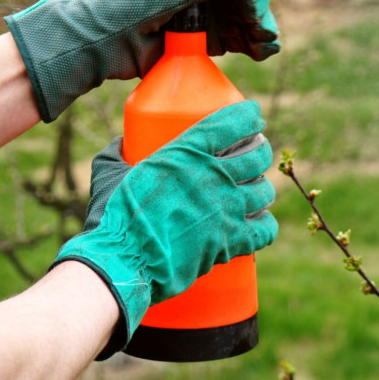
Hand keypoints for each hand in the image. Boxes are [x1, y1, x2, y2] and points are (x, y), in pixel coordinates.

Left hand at [4, 0, 278, 122]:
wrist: (96, 46)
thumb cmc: (122, 5)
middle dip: (257, 2)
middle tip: (258, 16)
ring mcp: (199, 15)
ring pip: (242, 16)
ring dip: (259, 25)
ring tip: (266, 38)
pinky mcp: (199, 43)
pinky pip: (233, 41)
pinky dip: (252, 44)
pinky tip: (263, 48)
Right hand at [51, 100, 277, 357]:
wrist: (124, 262)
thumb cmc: (116, 218)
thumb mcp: (112, 173)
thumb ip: (118, 154)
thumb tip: (121, 144)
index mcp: (187, 153)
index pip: (233, 122)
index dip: (249, 116)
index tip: (254, 117)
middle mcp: (214, 176)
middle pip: (258, 155)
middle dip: (261, 151)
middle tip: (255, 155)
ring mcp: (227, 209)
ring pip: (265, 190)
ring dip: (262, 188)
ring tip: (255, 190)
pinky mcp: (231, 241)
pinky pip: (266, 229)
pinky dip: (265, 225)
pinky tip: (259, 223)